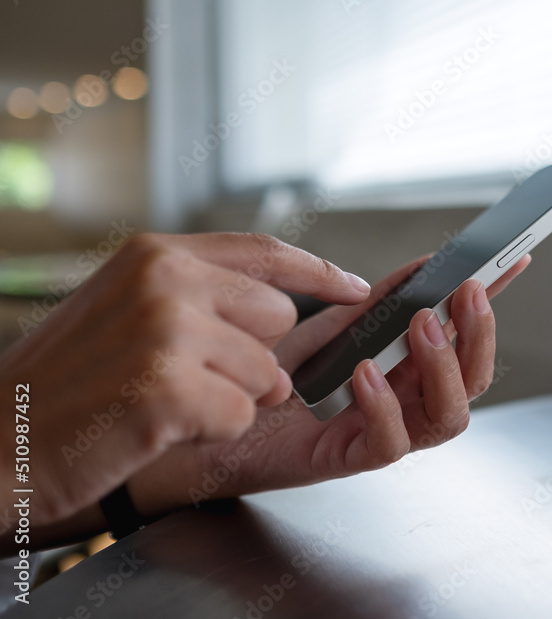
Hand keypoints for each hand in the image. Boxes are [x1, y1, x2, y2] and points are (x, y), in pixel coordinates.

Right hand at [0, 233, 371, 524]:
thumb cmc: (65, 380)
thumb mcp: (126, 306)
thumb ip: (200, 294)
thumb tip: (285, 307)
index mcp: (156, 253)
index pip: (265, 250)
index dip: (320, 271)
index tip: (357, 289)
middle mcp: (165, 278)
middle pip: (280, 315)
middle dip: (256, 356)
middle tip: (195, 377)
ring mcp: (165, 329)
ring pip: (267, 371)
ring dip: (230, 399)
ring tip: (167, 402)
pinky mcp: (167, 385)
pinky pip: (241, 413)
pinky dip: (210, 430)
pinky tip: (159, 426)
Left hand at [127, 254, 530, 511]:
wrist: (197, 415)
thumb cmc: (260, 375)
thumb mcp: (324, 329)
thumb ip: (372, 306)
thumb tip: (419, 269)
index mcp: (402, 373)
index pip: (463, 342)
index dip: (490, 307)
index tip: (510, 263)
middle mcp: (400, 405)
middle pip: (472, 383)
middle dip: (478, 336)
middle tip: (465, 294)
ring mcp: (376, 435)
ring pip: (447, 418)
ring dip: (444, 369)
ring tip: (424, 327)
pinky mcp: (342, 461)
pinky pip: (387, 445)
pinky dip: (385, 406)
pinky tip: (366, 373)